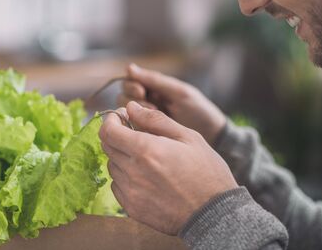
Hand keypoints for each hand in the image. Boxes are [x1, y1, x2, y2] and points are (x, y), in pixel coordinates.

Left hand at [99, 101, 237, 234]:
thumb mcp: (188, 137)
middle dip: (117, 135)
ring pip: (112, 166)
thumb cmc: (206, 172)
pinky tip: (145, 177)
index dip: (111, 121)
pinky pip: (117, 186)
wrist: (214, 214)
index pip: (108, 131)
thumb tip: (131, 107)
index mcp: (145, 150)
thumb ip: (155, 120)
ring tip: (146, 158)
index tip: (121, 117)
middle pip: (107, 147)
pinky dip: (125, 178)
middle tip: (135, 134)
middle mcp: (133, 172)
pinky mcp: (132, 208)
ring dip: (122, 157)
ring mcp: (131, 193)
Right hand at [118, 64, 226, 145]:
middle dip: (133, 100)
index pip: (129, 81)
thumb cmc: (199, 110)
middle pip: (123, 96)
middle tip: (150, 106)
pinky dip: (136, 126)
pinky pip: (132, 128)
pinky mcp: (147, 134)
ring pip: (125, 112)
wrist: (213, 136)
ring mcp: (146, 119)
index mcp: (154, 87)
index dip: (131, 85)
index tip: (142, 91)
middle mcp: (147, 101)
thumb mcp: (179, 92)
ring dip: (135, 113)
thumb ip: (156, 81)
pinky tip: (149, 128)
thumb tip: (129, 68)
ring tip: (154, 117)